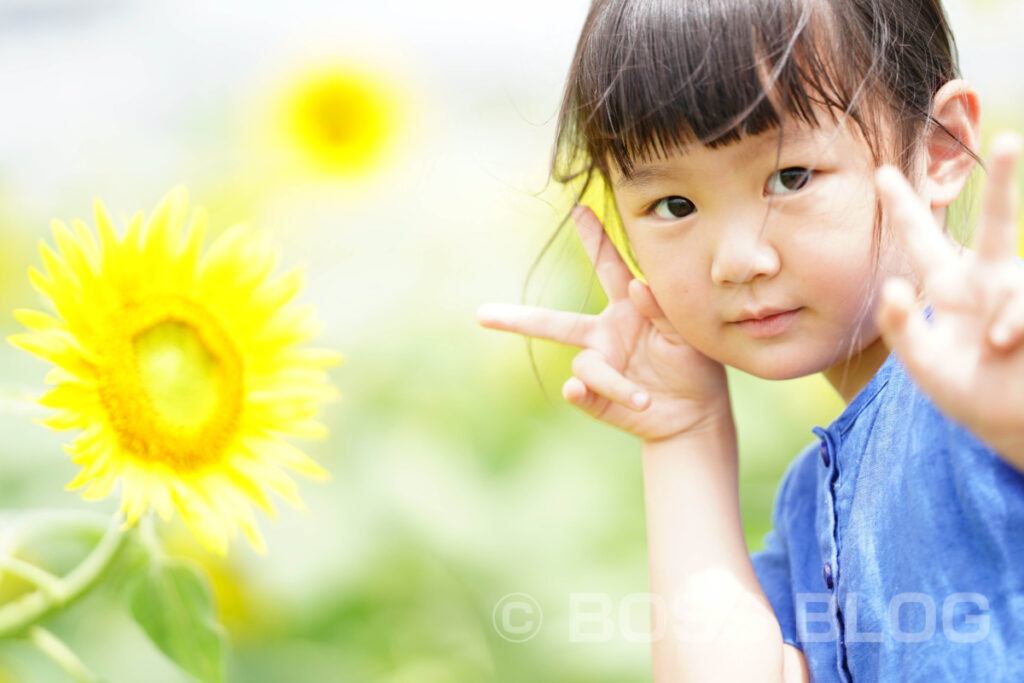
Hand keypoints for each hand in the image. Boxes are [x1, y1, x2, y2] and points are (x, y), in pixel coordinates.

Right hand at [476, 205, 731, 441]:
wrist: (697, 414)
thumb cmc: (696, 364)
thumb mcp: (687, 332)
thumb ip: (661, 309)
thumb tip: (636, 287)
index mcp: (628, 307)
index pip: (608, 267)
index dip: (593, 239)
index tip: (578, 208)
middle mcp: (605, 334)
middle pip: (555, 324)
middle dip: (518, 319)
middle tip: (482, 315)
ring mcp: (599, 365)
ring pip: (586, 366)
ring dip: (613, 382)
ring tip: (645, 399)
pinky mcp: (597, 398)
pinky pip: (584, 394)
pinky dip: (585, 394)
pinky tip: (579, 393)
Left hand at [875, 131, 1023, 464]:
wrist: (1010, 425)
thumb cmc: (966, 392)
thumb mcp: (922, 364)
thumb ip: (899, 328)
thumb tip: (890, 288)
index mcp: (949, 288)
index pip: (922, 239)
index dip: (903, 208)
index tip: (881, 173)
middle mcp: (989, 282)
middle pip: (1000, 221)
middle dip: (1003, 181)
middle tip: (1006, 139)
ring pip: (1018, 284)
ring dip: (1008, 316)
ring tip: (999, 344)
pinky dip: (1015, 323)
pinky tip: (1008, 341)